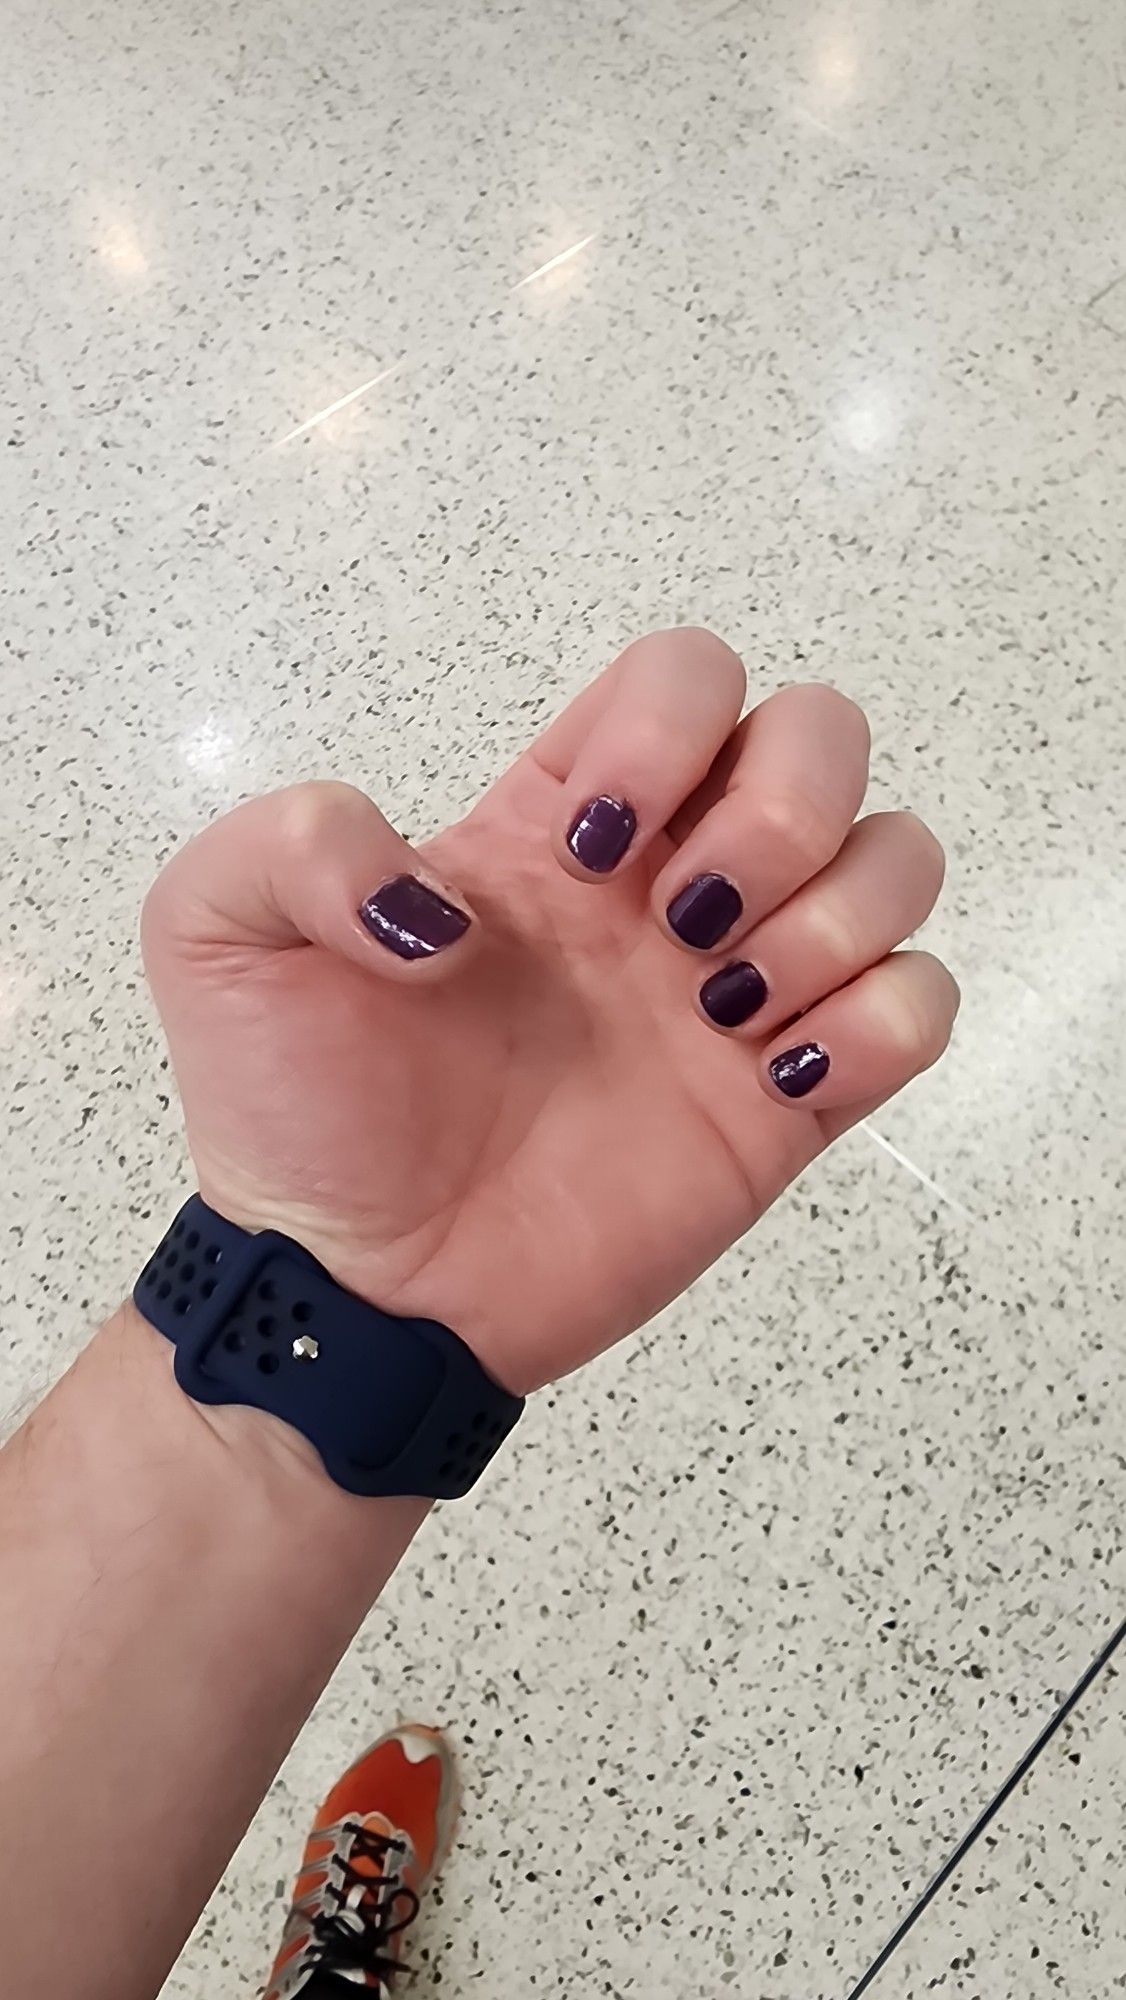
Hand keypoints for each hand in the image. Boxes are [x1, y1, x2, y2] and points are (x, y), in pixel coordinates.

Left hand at [142, 629, 955, 1393]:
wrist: (358, 1290)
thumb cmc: (297, 1115)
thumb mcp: (214, 936)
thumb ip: (295, 843)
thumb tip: (448, 898)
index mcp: (559, 821)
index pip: (688, 677)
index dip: (671, 728)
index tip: (590, 853)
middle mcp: (668, 883)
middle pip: (822, 738)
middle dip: (782, 811)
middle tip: (678, 926)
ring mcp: (738, 990)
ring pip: (895, 860)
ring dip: (836, 916)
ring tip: (721, 1012)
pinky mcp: (785, 1101)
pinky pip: (917, 1009)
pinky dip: (881, 1022)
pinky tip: (772, 1074)